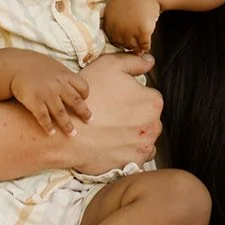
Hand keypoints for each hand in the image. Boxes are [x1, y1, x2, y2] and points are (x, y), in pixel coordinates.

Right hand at [7, 51, 90, 135]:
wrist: (14, 65)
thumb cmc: (35, 66)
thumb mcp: (53, 66)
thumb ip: (64, 76)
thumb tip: (74, 84)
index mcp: (64, 75)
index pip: (83, 86)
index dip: (85, 95)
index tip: (84, 101)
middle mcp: (58, 85)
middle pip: (75, 101)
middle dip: (84, 113)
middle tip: (90, 121)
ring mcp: (46, 94)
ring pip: (61, 112)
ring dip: (67, 125)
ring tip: (72, 134)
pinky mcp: (34, 101)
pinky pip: (43, 117)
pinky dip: (48, 126)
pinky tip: (51, 133)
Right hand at [68, 50, 160, 173]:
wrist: (70, 135)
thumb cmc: (89, 99)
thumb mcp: (109, 66)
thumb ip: (134, 61)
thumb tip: (150, 61)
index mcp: (153, 102)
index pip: (149, 96)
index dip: (132, 95)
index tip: (116, 98)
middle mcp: (154, 126)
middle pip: (149, 117)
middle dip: (135, 115)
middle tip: (112, 113)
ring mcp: (145, 147)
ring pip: (144, 136)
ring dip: (133, 133)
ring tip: (111, 129)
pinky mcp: (134, 163)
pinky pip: (137, 155)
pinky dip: (128, 149)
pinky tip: (113, 142)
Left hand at [103, 0, 161, 51]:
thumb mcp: (114, 5)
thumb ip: (113, 20)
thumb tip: (116, 36)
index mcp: (108, 21)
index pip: (112, 39)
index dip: (120, 39)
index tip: (126, 39)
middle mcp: (117, 28)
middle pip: (123, 44)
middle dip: (129, 44)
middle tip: (136, 42)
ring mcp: (130, 31)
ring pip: (134, 47)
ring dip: (138, 47)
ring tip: (141, 44)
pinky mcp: (142, 32)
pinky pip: (145, 45)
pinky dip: (147, 45)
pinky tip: (148, 41)